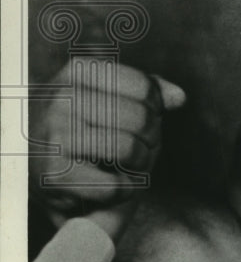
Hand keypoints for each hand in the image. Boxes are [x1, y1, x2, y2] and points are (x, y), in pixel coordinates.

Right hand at [29, 61, 184, 221]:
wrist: (39, 169)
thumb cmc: (86, 129)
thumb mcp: (110, 97)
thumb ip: (147, 90)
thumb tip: (179, 98)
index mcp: (76, 72)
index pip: (144, 87)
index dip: (155, 108)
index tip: (143, 119)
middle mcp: (61, 99)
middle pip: (141, 118)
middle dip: (151, 139)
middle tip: (140, 147)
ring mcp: (55, 135)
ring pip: (129, 149)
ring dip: (140, 164)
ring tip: (129, 164)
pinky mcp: (54, 175)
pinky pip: (115, 184)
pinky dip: (125, 189)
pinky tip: (115, 183)